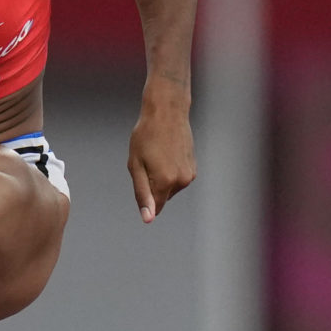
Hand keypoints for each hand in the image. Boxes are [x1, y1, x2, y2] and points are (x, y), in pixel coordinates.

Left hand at [128, 85, 195, 222]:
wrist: (167, 112)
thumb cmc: (146, 136)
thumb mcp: (136, 165)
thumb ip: (142, 194)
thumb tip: (148, 218)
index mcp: (165, 182)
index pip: (155, 207)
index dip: (144, 198)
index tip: (142, 177)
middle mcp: (181, 182)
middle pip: (161, 197)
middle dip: (152, 185)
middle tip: (146, 161)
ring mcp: (190, 175)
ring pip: (170, 188)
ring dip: (161, 177)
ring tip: (156, 154)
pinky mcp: (194, 168)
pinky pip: (178, 179)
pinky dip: (170, 171)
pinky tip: (166, 152)